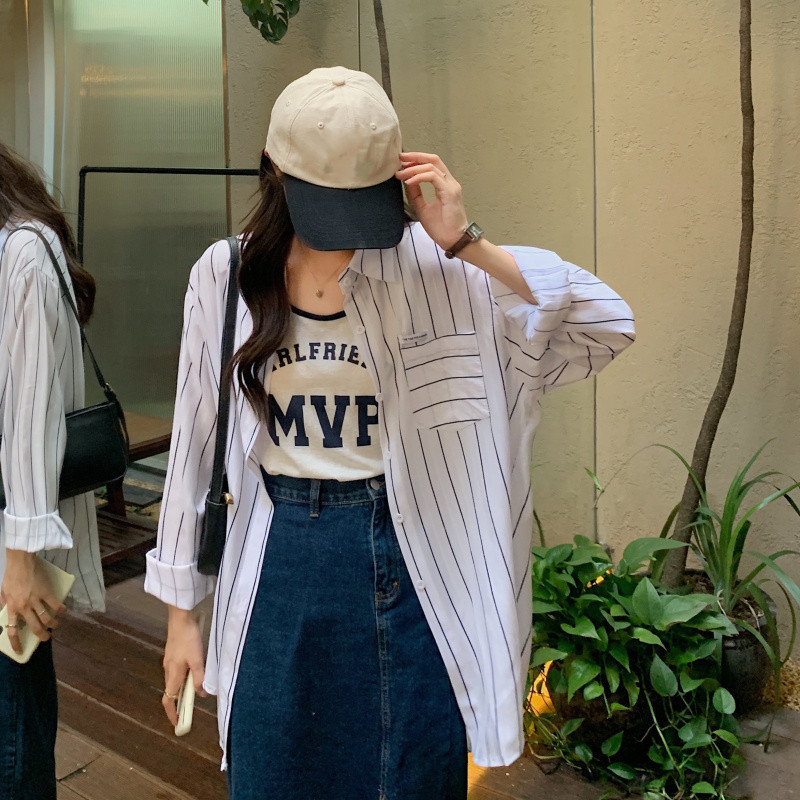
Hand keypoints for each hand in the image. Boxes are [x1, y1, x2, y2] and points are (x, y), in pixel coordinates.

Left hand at [1, 550, 65, 654]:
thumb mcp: (2, 591)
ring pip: (46, 618)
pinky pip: (55, 604)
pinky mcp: (46, 592)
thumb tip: (3, 612)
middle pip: (34, 627)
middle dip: (41, 636)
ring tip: (55, 626)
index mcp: (12, 608)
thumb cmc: (11, 575)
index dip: (16, 643)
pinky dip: (60, 609)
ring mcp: (36, 600)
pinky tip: (63, 611)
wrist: (21, 562)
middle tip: (46, 638)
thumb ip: (3, 603)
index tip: (20, 651)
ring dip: (52, 624)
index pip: (12, 631)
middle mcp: (24, 607)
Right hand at [162, 606, 206, 726]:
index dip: (172, 713)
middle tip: (191, 708)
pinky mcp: (173, 653)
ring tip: (197, 690)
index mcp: (173, 674)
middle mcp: (168, 670)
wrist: (180, 618)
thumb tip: (202, 694)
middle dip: (180, 702)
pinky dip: (184, 677)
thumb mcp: (198, 660)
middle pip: (172, 691)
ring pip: (175, 680)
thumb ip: (199, 678)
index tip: (178, 722)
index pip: (168, 700)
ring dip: (184, 688)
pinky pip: (177, 671)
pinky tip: (195, 671)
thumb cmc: (188, 639)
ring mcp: (170, 661)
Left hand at [396, 152, 468, 250]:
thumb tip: (407, 180)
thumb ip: (416, 193)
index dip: (417, 160)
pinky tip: (409, 182)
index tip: (402, 162)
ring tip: (400, 174)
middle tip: (400, 158)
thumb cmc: (441, 228)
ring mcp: (451, 186)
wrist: (453, 241)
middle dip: (415, 157)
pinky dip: (419, 177)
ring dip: (413, 168)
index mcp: (445, 185)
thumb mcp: (422, 208)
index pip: (432, 165)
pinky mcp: (450, 192)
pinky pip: (432, 177)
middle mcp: (450, 183)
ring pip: (431, 167)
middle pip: (434, 159)